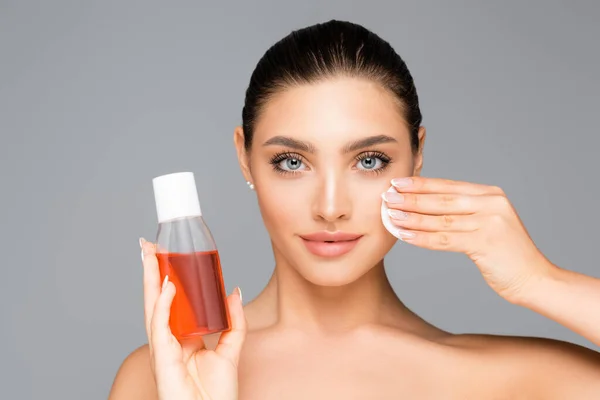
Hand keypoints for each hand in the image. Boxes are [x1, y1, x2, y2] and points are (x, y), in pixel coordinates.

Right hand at [141, 239, 246, 399]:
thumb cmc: (216, 393)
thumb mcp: (231, 349)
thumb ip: (234, 321)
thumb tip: (234, 291)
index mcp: (180, 337)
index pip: (171, 301)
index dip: (167, 278)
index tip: (166, 255)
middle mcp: (168, 339)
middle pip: (157, 298)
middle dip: (152, 271)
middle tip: (148, 245)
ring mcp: (162, 347)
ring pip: (153, 306)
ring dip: (151, 278)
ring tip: (150, 254)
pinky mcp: (162, 357)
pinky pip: (160, 324)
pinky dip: (162, 303)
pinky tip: (166, 284)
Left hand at [382, 177, 552, 302]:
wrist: (535, 279)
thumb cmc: (505, 254)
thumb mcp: (488, 224)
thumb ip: (465, 212)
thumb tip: (425, 206)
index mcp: (490, 195)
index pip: (448, 186)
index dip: (420, 184)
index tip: (397, 183)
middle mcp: (492, 204)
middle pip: (442, 200)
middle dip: (411, 198)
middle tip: (386, 197)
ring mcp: (490, 222)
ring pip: (440, 219)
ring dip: (412, 218)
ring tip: (390, 216)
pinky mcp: (486, 242)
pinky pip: (445, 239)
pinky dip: (422, 237)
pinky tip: (405, 235)